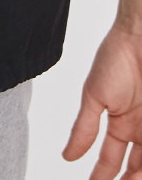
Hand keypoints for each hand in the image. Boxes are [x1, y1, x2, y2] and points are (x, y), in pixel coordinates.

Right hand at [62, 22, 141, 178]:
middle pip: (134, 168)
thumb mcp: (95, 96)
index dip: (102, 176)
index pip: (111, 159)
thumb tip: (67, 155)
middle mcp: (140, 130)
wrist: (140, 36)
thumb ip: (83, 129)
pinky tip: (138, 172)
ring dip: (137, 175)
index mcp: (121, 124)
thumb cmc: (117, 57)